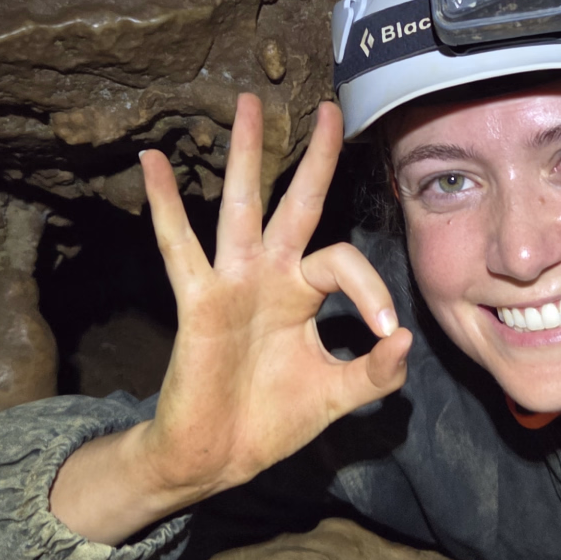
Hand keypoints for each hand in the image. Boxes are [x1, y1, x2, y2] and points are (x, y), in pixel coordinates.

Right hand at [52, 94, 411, 541]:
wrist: (220, 457)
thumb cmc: (273, 420)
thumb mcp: (337, 395)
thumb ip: (375, 372)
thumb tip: (407, 341)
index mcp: (303, 292)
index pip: (343, 260)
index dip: (372, 290)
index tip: (387, 335)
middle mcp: (269, 275)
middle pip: (296, 201)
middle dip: (313, 156)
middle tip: (327, 107)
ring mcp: (232, 282)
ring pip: (241, 205)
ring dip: (245, 154)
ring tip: (246, 102)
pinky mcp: (198, 301)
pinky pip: (179, 246)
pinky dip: (164, 203)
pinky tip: (153, 162)